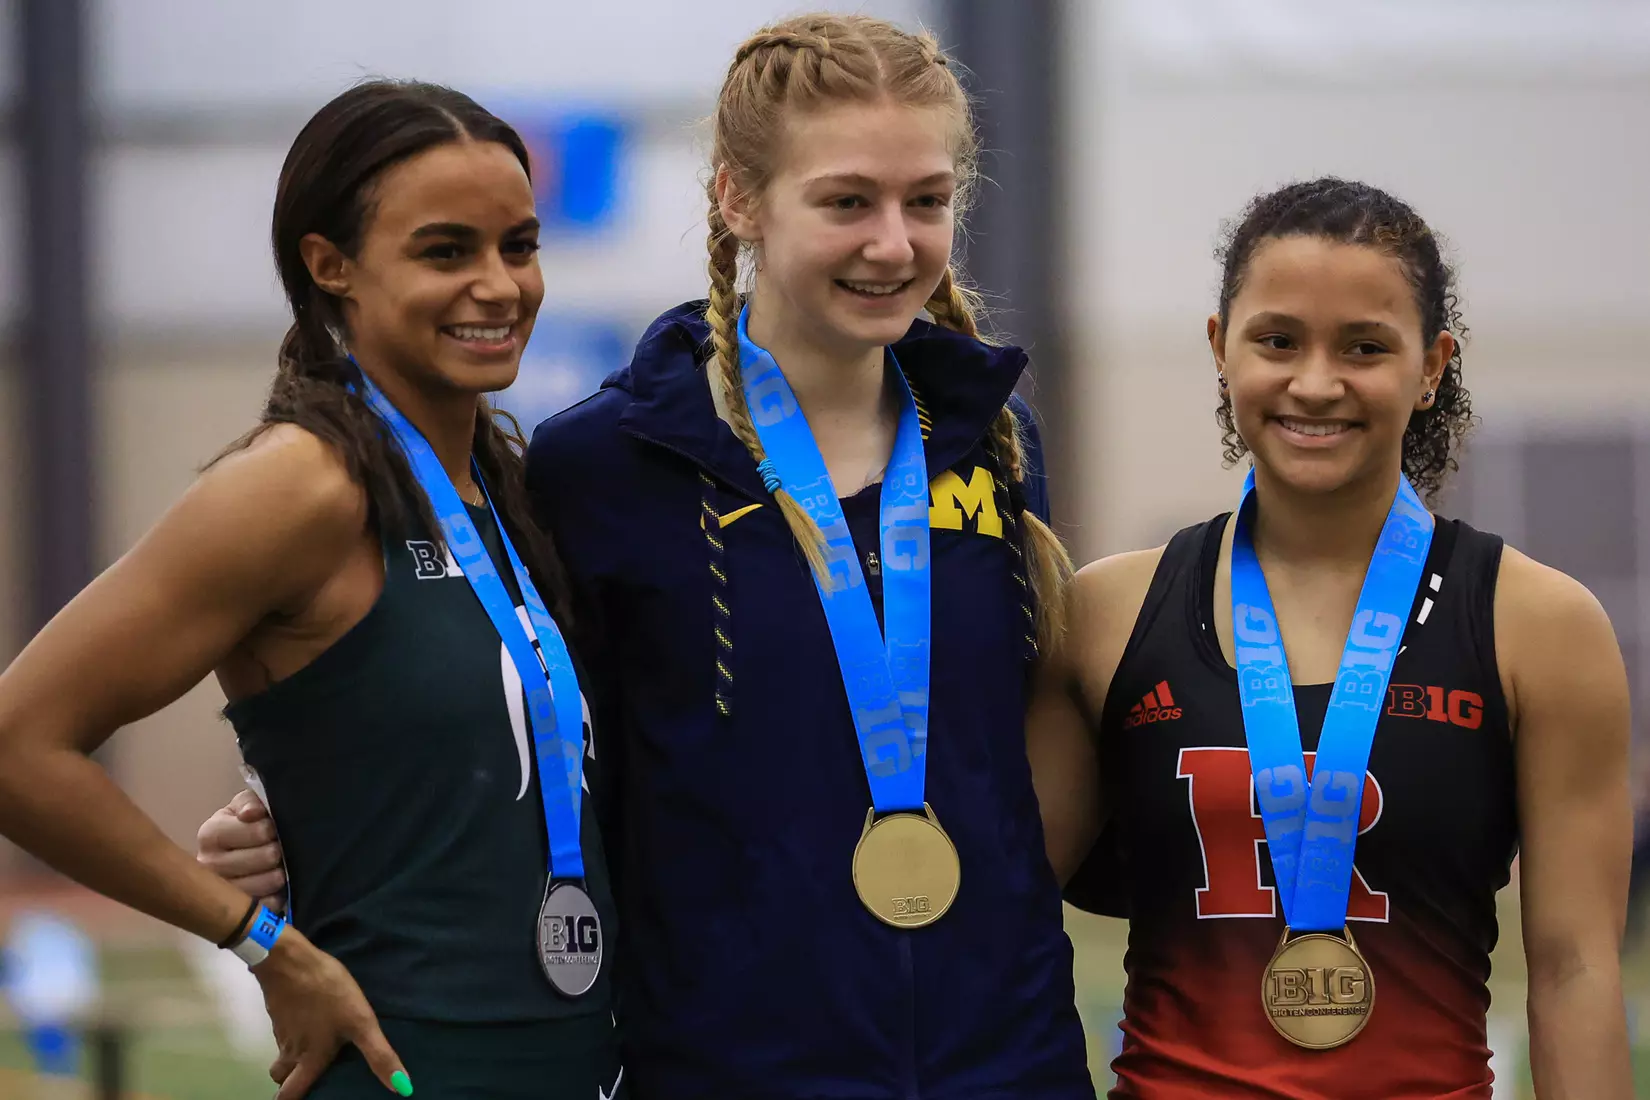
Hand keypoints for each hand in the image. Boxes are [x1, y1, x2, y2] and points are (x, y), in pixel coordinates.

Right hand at [197, 789, 287, 908]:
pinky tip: (274, 888)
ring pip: (267, 882)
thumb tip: (251, 813)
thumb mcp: (245, 806)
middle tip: (278, 850)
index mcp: (210, 835)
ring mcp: (218, 893)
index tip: (272, 829)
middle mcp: (208, 864)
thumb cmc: (244, 826)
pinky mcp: (234, 914)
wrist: (238, 853)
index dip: (271, 829)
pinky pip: (267, 905)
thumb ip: (250, 802)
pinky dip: (277, 896)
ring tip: (278, 867)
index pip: (257, 832)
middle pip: (265, 857)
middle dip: (278, 851)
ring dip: (280, 873)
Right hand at [255, 926, 410, 1098]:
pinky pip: (284, 1033)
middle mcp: (291, 1051)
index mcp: (309, 1059)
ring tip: (314, 1054)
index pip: (290, 1095)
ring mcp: (282, 1030)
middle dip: (291, 1083)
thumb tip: (401, 1088)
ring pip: (282, 1055)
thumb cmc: (327, 993)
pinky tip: (313, 1024)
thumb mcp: (360, 1023)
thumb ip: (379, 1055)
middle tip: (309, 1080)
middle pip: (282, 1078)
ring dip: (293, 1060)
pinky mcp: (280, 1011)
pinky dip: (294, 1036)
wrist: (290, 961)